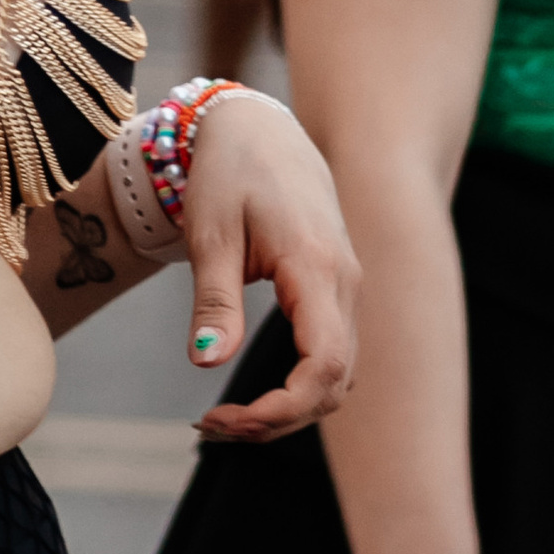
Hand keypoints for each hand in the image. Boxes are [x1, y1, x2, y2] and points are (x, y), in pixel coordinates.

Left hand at [181, 88, 357, 434]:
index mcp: (317, 268)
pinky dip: (297, 387)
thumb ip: (214, 300)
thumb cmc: (231, 172)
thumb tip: (207, 363)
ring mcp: (346, 287)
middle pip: (335, 383)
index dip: (281, 409)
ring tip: (225, 417)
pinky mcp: (336, 290)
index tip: (225, 418)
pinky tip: (251, 393)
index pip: (324, 366)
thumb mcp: (211, 235)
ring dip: (288, 409)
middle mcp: (345, 283)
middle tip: (211, 426)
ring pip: (338, 375)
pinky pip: (331, 355)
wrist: (260, 128)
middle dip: (278, 419)